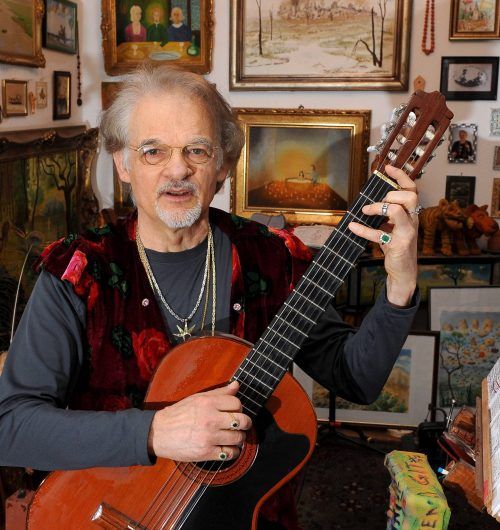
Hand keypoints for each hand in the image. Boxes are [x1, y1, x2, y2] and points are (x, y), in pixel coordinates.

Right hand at [148, 381, 251, 461]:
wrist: (159, 433)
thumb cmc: (178, 414)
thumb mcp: (197, 398)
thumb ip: (219, 392)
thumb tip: (236, 385)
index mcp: (208, 403)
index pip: (236, 403)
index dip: (239, 407)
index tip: (236, 411)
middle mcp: (210, 419)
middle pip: (242, 420)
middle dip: (245, 423)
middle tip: (242, 424)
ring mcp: (209, 437)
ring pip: (238, 438)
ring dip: (240, 438)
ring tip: (235, 436)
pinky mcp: (206, 452)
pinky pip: (230, 453)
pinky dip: (233, 451)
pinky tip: (229, 448)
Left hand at [348, 165, 417, 305]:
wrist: (403, 271)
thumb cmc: (396, 246)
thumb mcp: (393, 227)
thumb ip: (387, 214)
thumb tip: (368, 200)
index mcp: (412, 214)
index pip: (412, 189)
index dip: (401, 176)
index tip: (388, 167)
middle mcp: (413, 221)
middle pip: (410, 196)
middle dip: (390, 194)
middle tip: (378, 203)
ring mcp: (407, 233)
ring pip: (398, 210)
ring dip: (378, 207)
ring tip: (365, 210)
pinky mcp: (398, 245)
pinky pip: (379, 234)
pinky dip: (363, 229)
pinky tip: (352, 227)